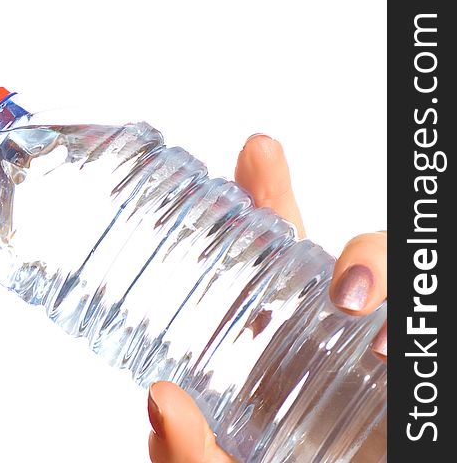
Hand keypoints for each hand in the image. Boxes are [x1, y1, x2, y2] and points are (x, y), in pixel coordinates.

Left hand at [146, 134, 386, 462]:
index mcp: (273, 354)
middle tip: (287, 197)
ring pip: (393, 277)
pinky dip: (416, 316)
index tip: (255, 155)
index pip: (268, 264)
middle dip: (317, 218)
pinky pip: (427, 323)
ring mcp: (375, 355)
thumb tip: (160, 401)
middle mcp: (326, 343)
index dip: (266, 200)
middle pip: (328, 257)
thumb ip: (186, 455)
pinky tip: (394, 348)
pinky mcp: (415, 378)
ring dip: (383, 264)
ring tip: (353, 299)